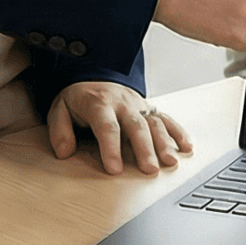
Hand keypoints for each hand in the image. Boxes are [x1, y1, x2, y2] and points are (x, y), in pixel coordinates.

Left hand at [47, 81, 192, 175]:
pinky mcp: (148, 108)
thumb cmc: (78, 99)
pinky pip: (166, 119)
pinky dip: (177, 132)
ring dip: (164, 143)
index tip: (115, 169)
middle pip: (136, 126)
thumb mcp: (59, 108)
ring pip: (154, 123)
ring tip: (170, 162)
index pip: (106, 126)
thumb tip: (64, 152)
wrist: (94, 75)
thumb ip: (59, 130)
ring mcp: (138, 105)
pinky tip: (185, 147)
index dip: (111, 148)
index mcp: (99, 103)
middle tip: (149, 169)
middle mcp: (122, 103)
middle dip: (144, 149)